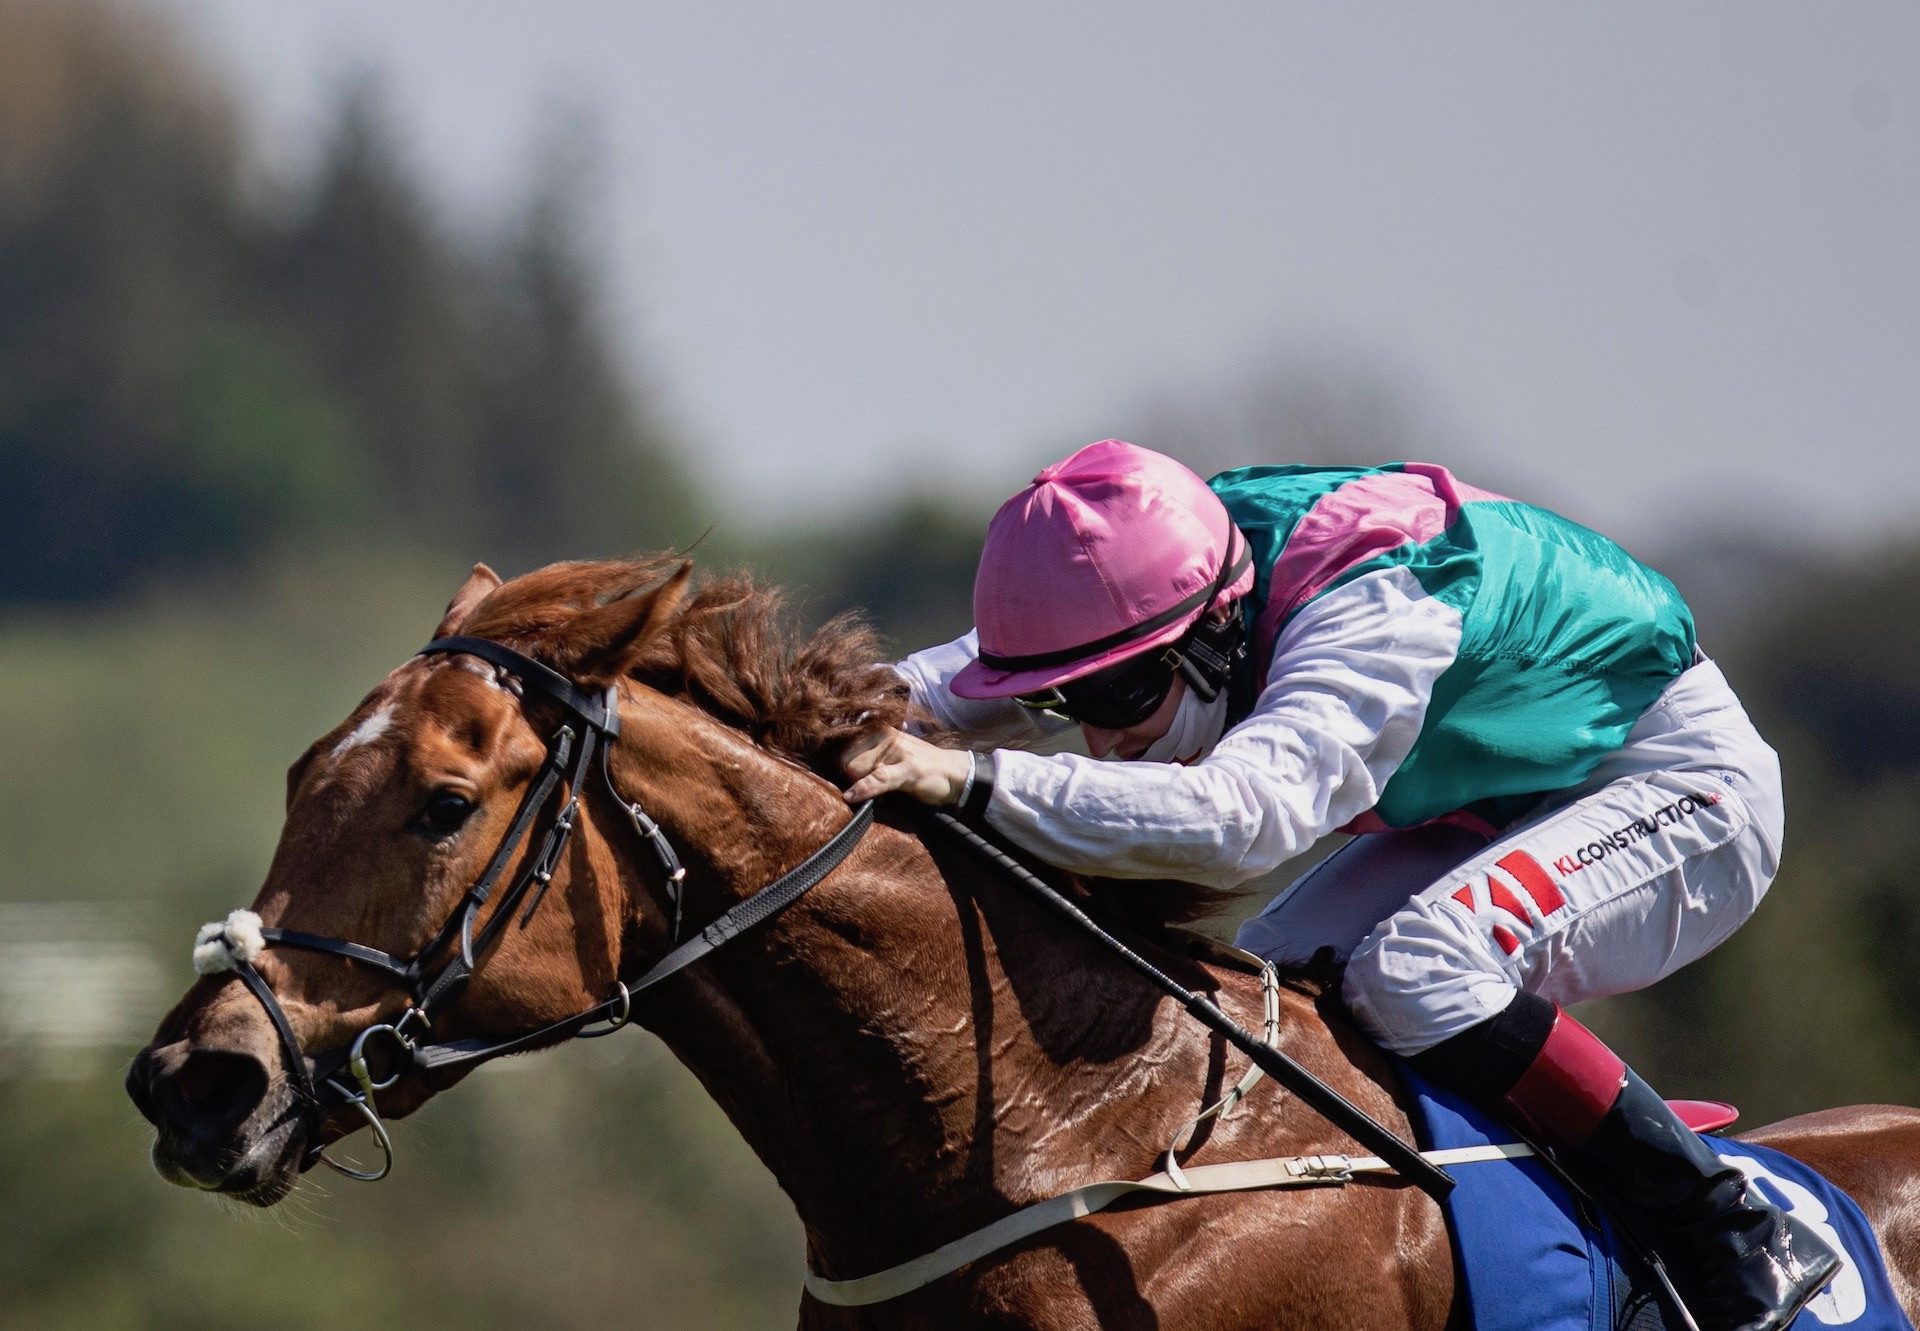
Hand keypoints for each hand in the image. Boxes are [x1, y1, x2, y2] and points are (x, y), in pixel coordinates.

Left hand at [842, 728, 973, 804]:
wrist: (955, 773)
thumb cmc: (920, 767)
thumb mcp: (891, 757)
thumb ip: (869, 759)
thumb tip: (842, 771)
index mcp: (879, 732)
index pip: (844, 750)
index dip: (846, 770)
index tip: (858, 779)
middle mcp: (885, 735)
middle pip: (846, 761)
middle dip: (853, 778)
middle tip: (873, 787)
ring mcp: (897, 750)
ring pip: (857, 769)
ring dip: (860, 786)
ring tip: (882, 793)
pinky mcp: (908, 768)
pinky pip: (877, 779)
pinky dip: (863, 789)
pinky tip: (852, 797)